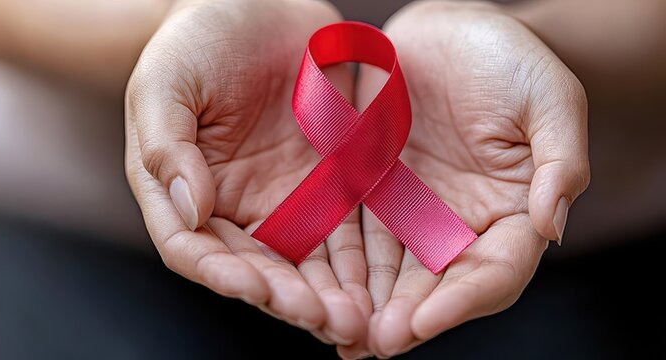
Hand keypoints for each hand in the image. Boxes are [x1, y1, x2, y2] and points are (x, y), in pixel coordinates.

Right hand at [125, 0, 373, 350]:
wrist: (254, 2)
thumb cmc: (195, 38)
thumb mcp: (166, 81)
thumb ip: (165, 143)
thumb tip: (189, 208)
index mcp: (180, 189)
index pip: (193, 248)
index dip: (221, 273)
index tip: (253, 287)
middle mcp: (230, 206)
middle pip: (254, 269)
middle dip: (287, 299)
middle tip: (324, 319)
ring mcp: (280, 198)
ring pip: (303, 264)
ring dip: (328, 296)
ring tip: (358, 320)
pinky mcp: (326, 183)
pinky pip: (344, 232)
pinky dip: (359, 265)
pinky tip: (381, 286)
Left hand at [344, 1, 589, 356]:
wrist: (449, 27)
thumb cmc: (508, 57)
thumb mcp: (549, 100)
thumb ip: (559, 163)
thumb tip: (552, 227)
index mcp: (512, 213)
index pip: (494, 272)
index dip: (463, 300)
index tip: (425, 320)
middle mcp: (462, 224)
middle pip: (438, 285)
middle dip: (408, 316)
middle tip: (376, 340)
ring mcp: (414, 212)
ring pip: (393, 273)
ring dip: (369, 305)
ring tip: (343, 330)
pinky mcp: (373, 193)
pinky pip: (355, 237)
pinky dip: (342, 269)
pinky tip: (322, 291)